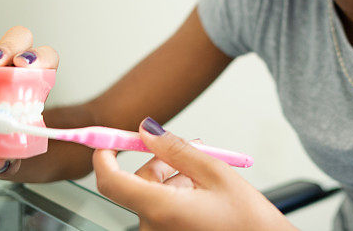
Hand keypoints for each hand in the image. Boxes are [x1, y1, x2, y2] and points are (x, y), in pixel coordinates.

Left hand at [93, 118, 295, 230]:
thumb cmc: (249, 222)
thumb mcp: (215, 173)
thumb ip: (176, 149)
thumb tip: (148, 131)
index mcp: (160, 210)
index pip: (110, 181)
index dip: (103, 156)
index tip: (107, 140)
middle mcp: (153, 228)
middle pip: (136, 184)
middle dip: (158, 161)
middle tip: (188, 148)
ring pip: (151, 196)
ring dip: (172, 178)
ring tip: (205, 174)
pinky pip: (161, 211)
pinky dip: (176, 195)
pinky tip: (202, 192)